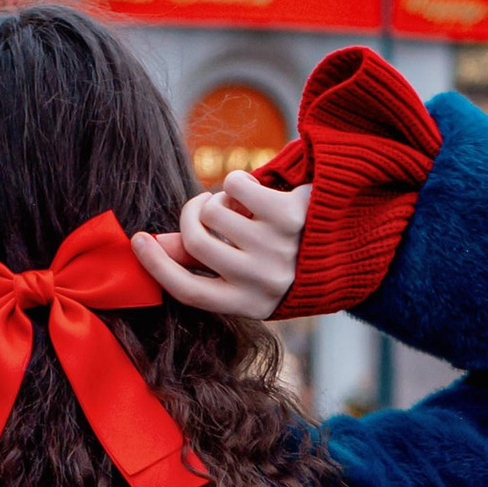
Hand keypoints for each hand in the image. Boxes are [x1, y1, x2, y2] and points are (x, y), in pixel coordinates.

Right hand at [133, 172, 309, 322]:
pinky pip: (236, 184)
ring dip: (219, 198)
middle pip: (196, 242)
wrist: (350, 243)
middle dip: (189, 215)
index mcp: (249, 304)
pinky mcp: (288, 215)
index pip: (189, 291)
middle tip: (202, 206)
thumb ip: (202, 263)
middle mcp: (262, 281)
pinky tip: (256, 192)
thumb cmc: (286, 259)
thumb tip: (155, 246)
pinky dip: (237, 181)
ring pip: (214, 211)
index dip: (157, 266)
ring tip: (240, 204)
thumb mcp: (248, 274)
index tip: (137, 240)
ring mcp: (276, 248)